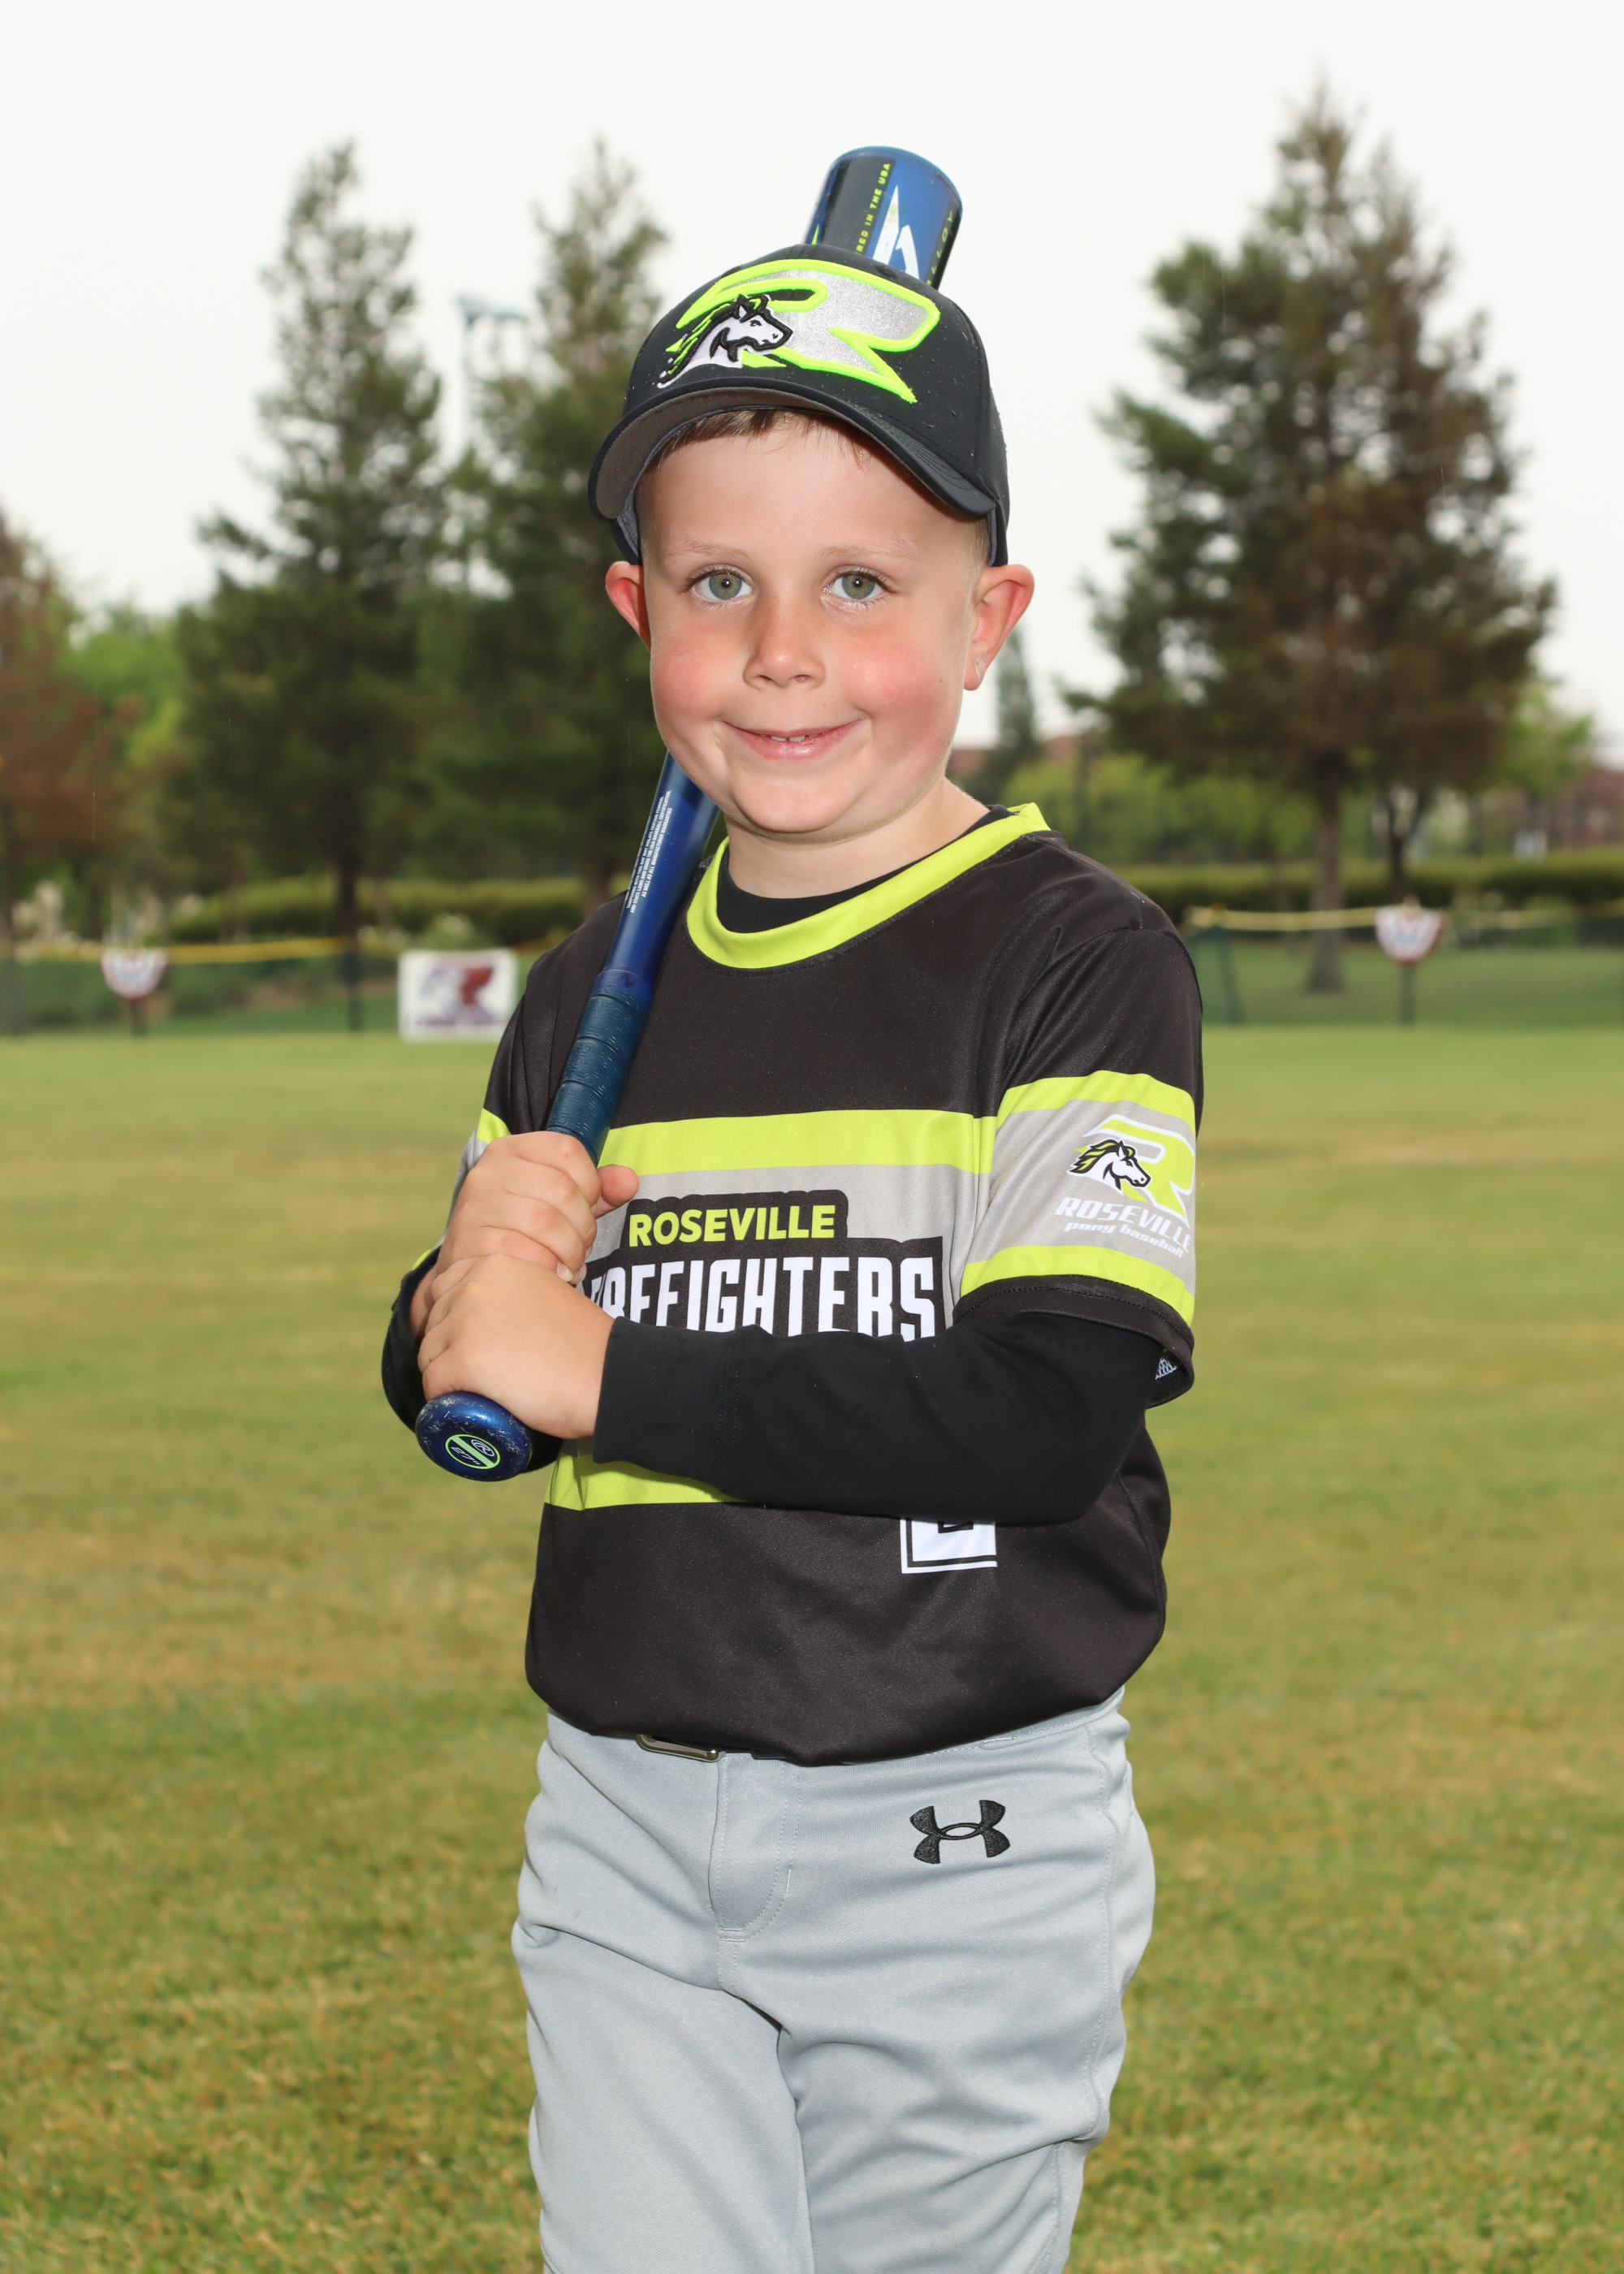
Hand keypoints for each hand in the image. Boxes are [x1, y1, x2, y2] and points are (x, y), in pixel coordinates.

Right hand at [410, 1133, 637, 1336]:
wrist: (471, 1269)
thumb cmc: (521, 1228)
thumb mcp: (557, 1200)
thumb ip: (595, 1189)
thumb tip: (629, 1180)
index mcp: (511, 1149)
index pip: (567, 1150)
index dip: (590, 1183)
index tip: (588, 1206)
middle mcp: (489, 1171)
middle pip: (561, 1189)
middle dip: (583, 1225)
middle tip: (582, 1246)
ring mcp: (475, 1206)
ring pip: (545, 1222)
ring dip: (570, 1250)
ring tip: (570, 1263)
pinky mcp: (470, 1242)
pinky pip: (525, 1252)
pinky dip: (549, 1267)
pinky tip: (554, 1274)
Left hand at [418, 1252, 612, 1440]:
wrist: (606, 1375)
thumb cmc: (584, 1345)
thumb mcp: (546, 1293)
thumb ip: (516, 1292)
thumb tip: (492, 1317)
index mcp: (496, 1264)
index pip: (445, 1287)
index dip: (453, 1319)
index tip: (473, 1342)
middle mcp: (475, 1284)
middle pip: (434, 1321)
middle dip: (448, 1347)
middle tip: (479, 1372)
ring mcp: (465, 1321)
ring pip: (429, 1354)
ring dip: (447, 1375)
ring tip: (479, 1390)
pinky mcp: (462, 1359)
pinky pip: (433, 1383)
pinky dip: (443, 1399)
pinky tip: (467, 1405)